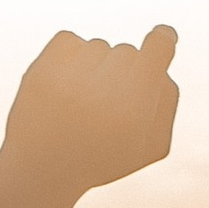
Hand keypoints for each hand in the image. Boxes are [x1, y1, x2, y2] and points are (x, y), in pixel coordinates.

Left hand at [0, 24, 178, 192]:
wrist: (41, 171)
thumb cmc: (102, 157)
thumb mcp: (149, 145)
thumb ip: (167, 102)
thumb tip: (164, 65)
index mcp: (136, 105)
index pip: (158, 47)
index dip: (163, 40)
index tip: (163, 36)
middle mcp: (105, 87)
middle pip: (128, 51)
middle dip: (121, 72)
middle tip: (105, 109)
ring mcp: (71, 76)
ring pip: (98, 46)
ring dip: (94, 67)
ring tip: (80, 105)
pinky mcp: (43, 66)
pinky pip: (69, 41)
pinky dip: (69, 57)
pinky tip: (63, 88)